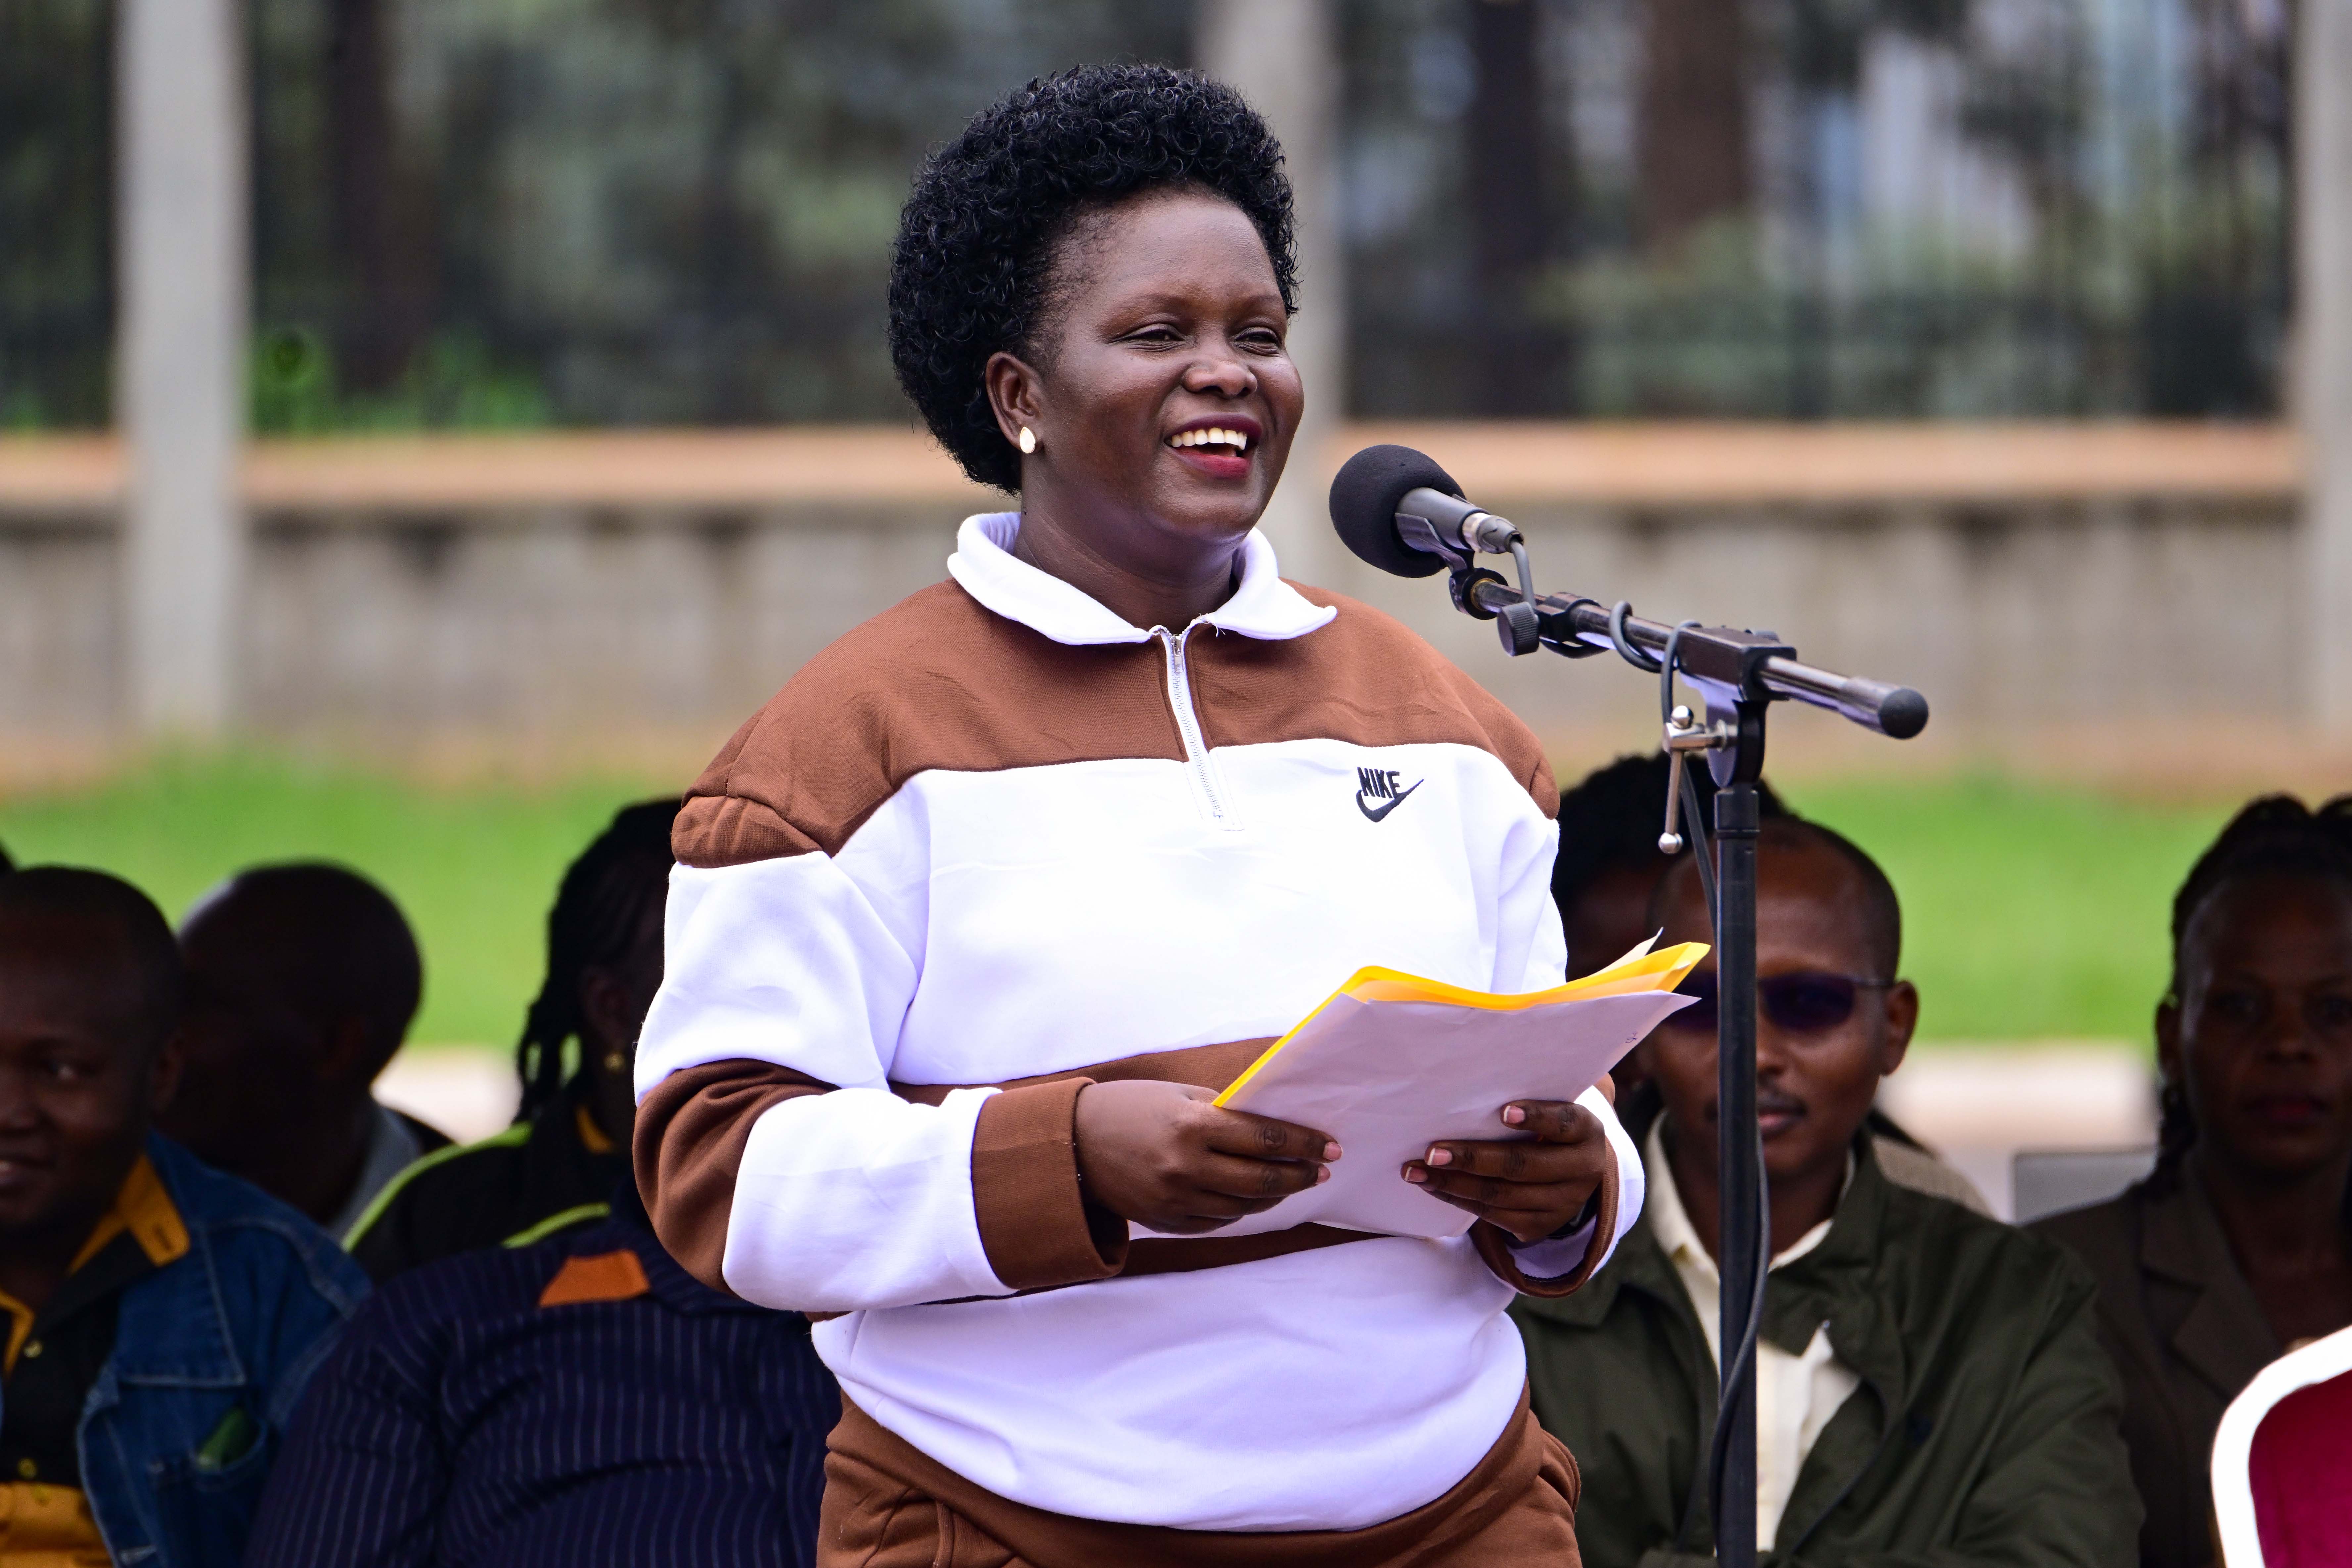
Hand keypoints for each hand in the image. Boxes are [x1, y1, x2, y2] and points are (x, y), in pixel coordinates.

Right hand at [1073, 1080, 1338, 1235]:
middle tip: (1322, 1169)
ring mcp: (1176, 1199)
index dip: (1305, 1143)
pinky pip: (1218, 1221)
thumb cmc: (1131, 1108)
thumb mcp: (1178, 1096)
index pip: (1265, 1138)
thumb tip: (1273, 1126)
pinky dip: (1242, 1210)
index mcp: (1192, 1126)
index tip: (1331, 1146)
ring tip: (1293, 1182)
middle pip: (1263, 1179)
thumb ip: (1225, 1112)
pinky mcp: (1167, 1221)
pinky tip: (1253, 1197)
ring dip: (1276, 1194)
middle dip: (1301, 1174)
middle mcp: (1186, 1167)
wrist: (1074, 1143)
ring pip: (1245, 1206)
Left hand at [1403, 1097, 1608, 1243]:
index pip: (1564, 1122)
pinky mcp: (1539, 1226)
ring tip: (1415, 1171)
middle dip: (1473, 1158)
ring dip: (1453, 1183)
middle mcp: (1581, 1170)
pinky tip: (1431, 1186)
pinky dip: (1458, 1199)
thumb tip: (1464, 1082)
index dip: (1536, 1117)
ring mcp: (1562, 1204)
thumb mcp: (1551, 1106)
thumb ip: (1525, 1095)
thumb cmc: (1546, 1125)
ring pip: (1502, 1195)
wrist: (1573, 1171)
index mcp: (1587, 1132)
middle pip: (1523, 1165)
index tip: (1504, 1111)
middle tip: (1432, 1151)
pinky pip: (1493, 1216)